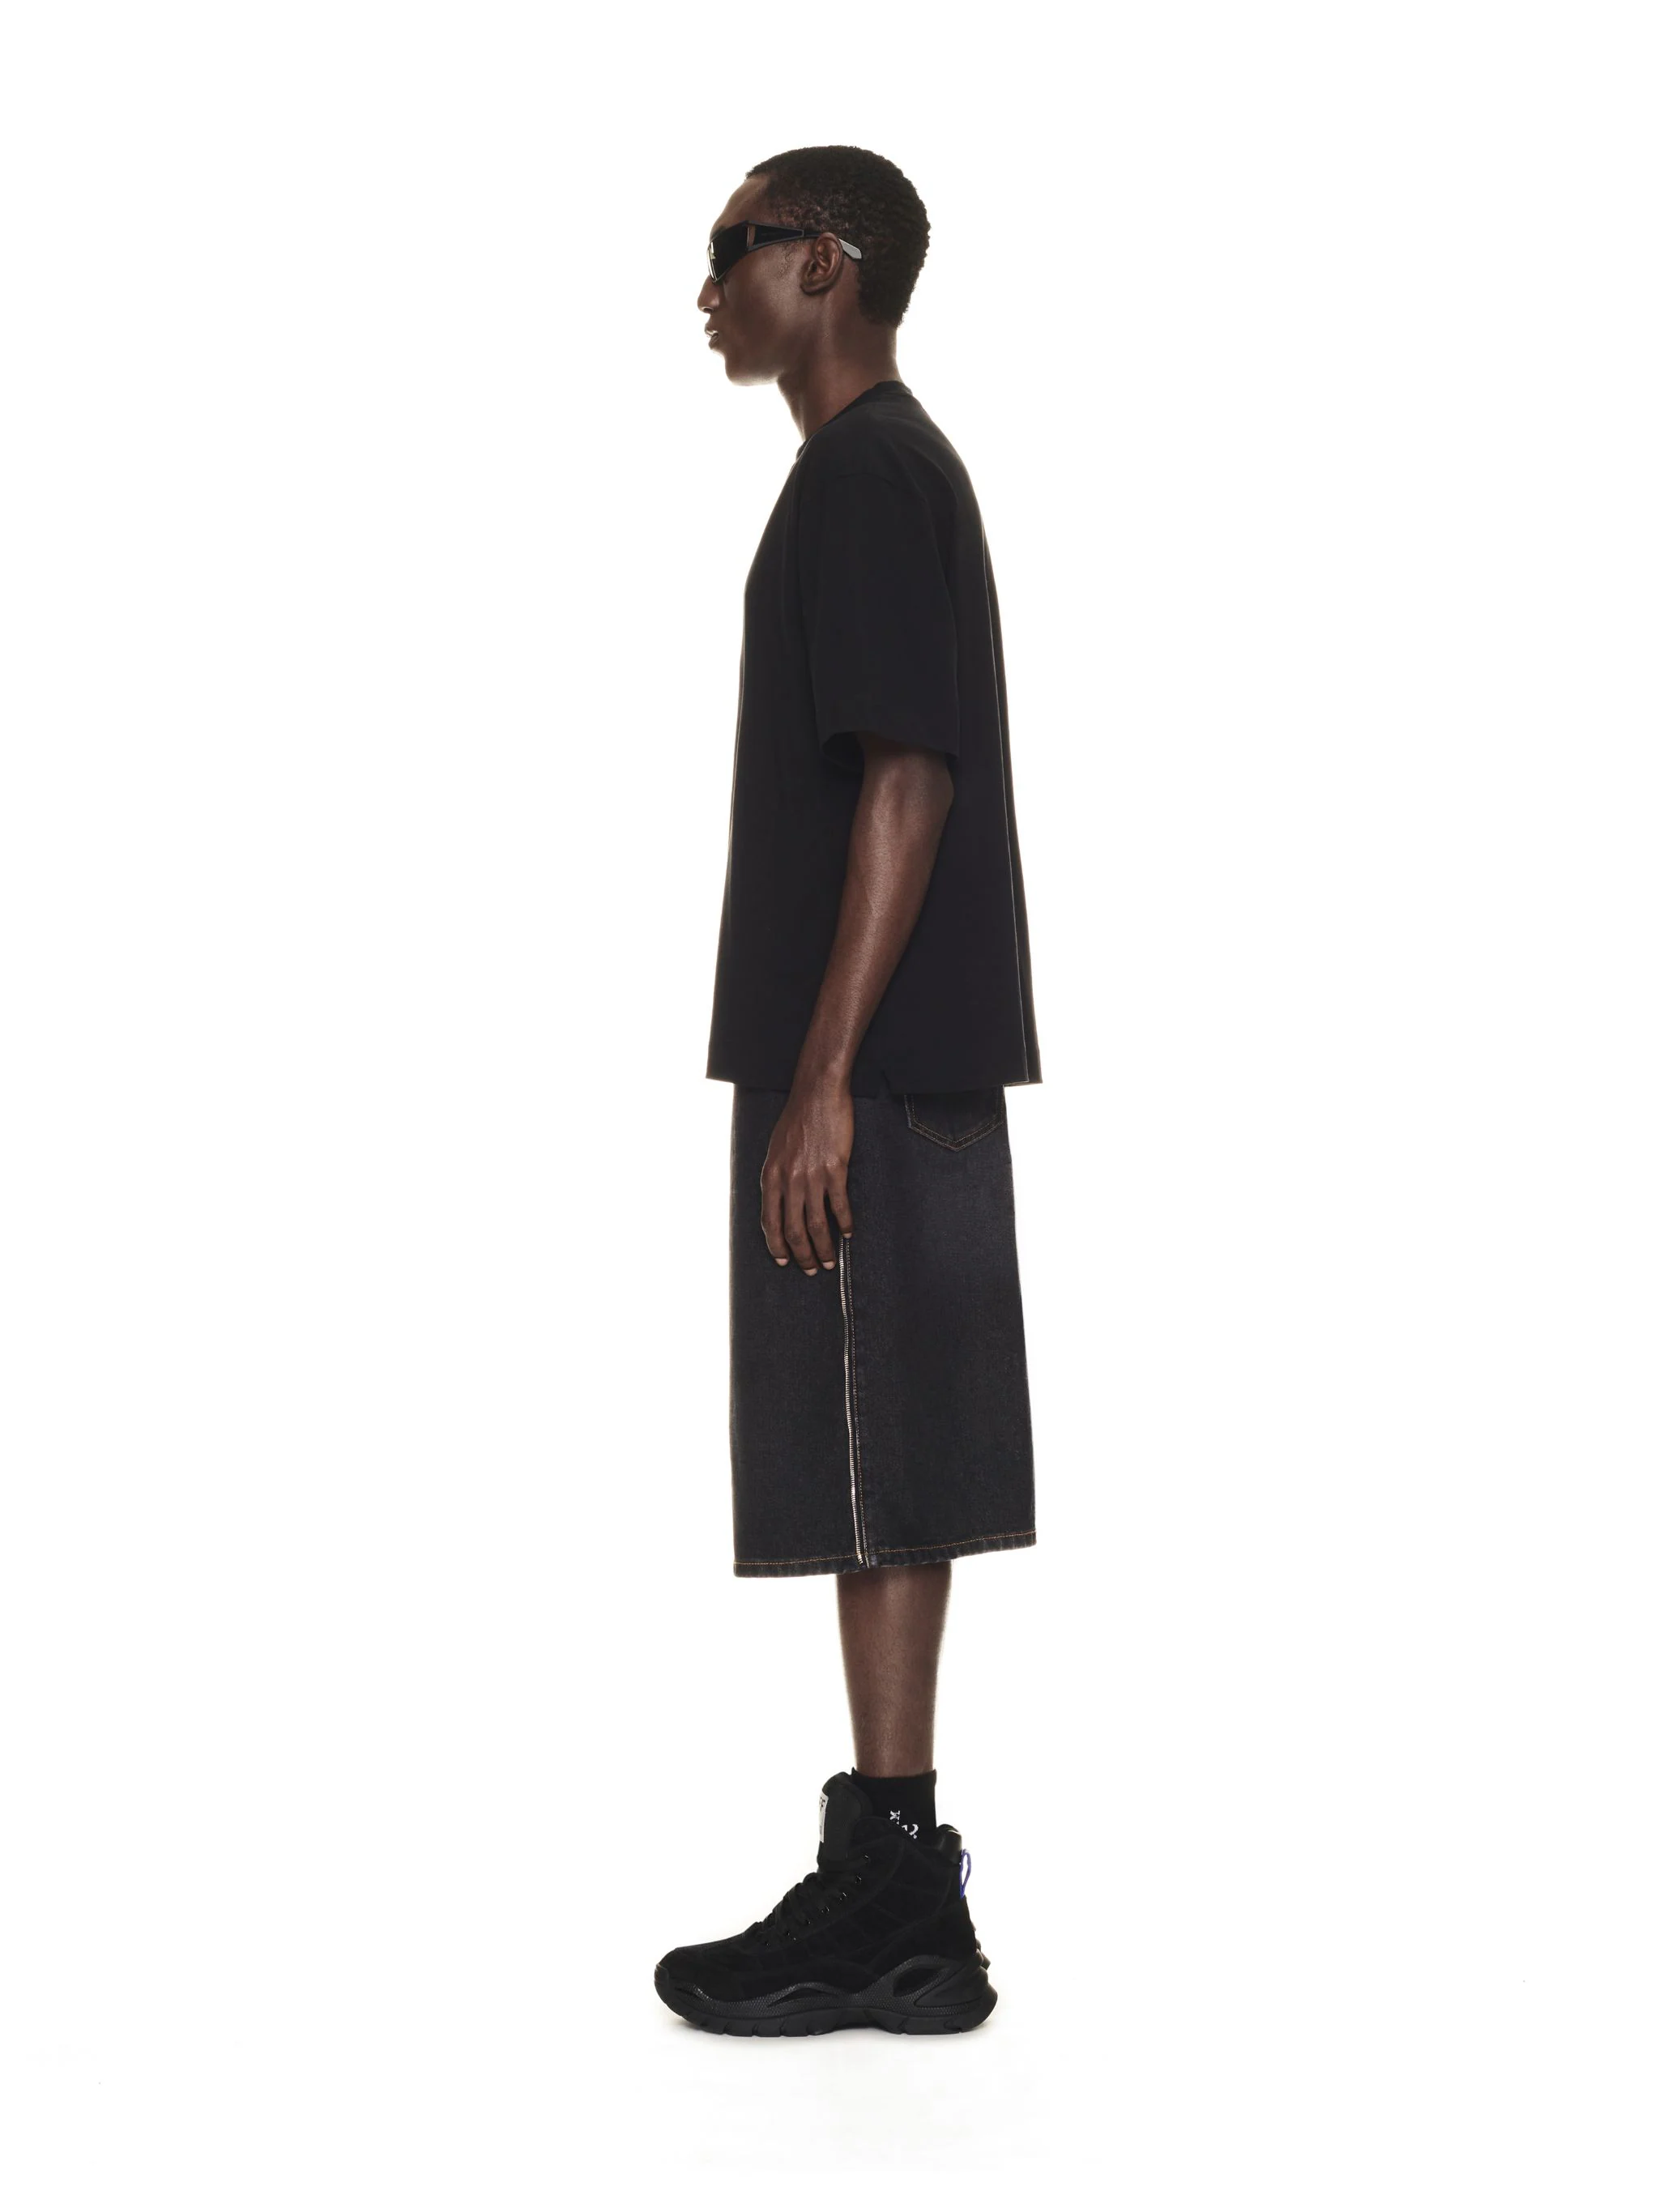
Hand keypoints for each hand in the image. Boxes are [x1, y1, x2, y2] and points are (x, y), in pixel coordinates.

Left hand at [760, 1076, 854, 1272]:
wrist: (817, 1094)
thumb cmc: (796, 1120)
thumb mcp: (775, 1151)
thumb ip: (777, 1178)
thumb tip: (782, 1203)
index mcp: (770, 1176)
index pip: (770, 1222)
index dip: (777, 1245)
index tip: (784, 1260)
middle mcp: (788, 1180)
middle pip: (793, 1230)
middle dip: (802, 1255)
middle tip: (812, 1268)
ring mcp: (812, 1176)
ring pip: (816, 1224)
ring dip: (824, 1248)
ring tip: (832, 1261)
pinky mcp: (835, 1170)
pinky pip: (839, 1206)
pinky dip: (845, 1223)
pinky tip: (848, 1234)